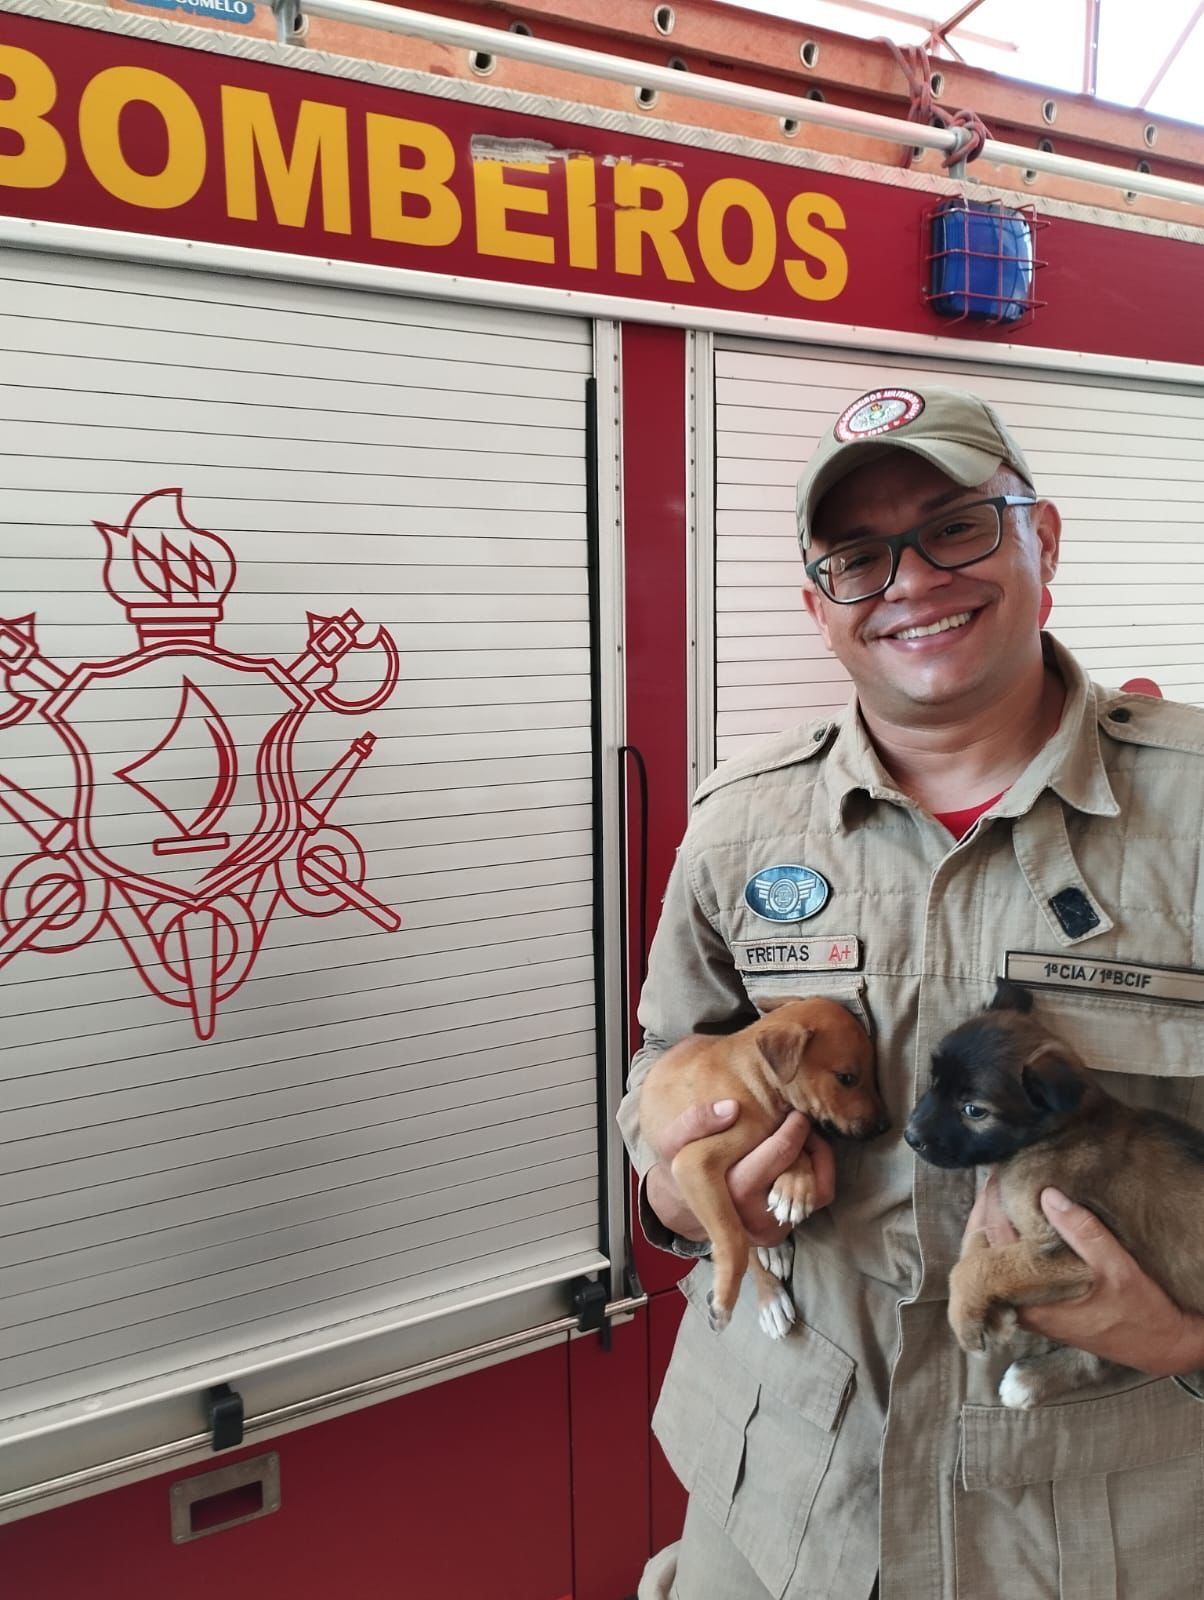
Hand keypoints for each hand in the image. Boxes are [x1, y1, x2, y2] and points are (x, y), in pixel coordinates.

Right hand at [645, 1103, 834, 1245]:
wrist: (687, 1208)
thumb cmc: (685, 1168)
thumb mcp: (673, 1142)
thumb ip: (693, 1122)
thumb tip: (732, 1108)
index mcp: (729, 1189)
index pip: (781, 1152)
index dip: (793, 1129)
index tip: (794, 1112)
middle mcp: (753, 1215)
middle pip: (800, 1163)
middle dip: (799, 1136)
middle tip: (792, 1119)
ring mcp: (771, 1228)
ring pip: (814, 1180)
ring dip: (808, 1156)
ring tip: (792, 1142)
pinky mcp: (785, 1232)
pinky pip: (820, 1195)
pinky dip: (816, 1172)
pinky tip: (798, 1160)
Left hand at [963, 1176, 1203, 1377]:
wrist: (1159, 1346)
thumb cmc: (1140, 1310)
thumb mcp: (1116, 1267)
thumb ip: (1082, 1232)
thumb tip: (1047, 1195)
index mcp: (1031, 1299)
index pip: (993, 1244)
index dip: (992, 1206)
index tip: (997, 1175)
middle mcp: (1021, 1307)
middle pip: (982, 1253)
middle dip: (985, 1214)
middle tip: (993, 1179)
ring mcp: (1028, 1309)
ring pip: (993, 1263)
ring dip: (994, 1228)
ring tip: (1001, 1194)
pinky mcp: (1039, 1307)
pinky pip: (1008, 1271)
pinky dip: (1007, 1245)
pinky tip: (1017, 1224)